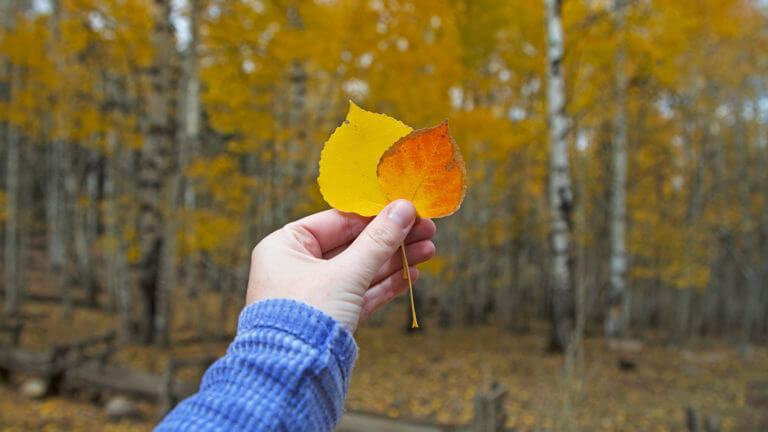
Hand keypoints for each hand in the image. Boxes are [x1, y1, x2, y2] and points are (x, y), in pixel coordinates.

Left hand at [245, 200, 435, 331]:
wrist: (291, 377)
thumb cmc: (305, 316)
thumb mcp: (346, 274)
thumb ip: (378, 241)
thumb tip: (405, 209)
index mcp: (285, 246)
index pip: (337, 221)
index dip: (376, 215)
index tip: (408, 209)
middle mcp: (295, 267)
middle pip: (352, 244)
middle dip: (392, 239)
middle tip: (428, 230)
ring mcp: (313, 294)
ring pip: (360, 270)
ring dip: (395, 260)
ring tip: (429, 250)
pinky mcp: (328, 318)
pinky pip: (360, 294)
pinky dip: (385, 285)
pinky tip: (412, 274)